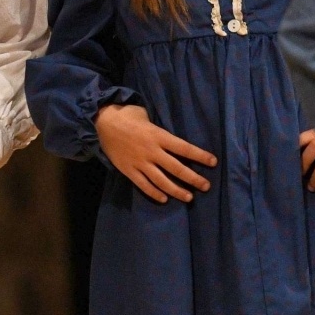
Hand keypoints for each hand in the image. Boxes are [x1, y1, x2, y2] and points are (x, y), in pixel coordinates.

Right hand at [95, 103, 216, 203]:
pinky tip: (164, 199)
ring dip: (177, 190)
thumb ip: (158, 128)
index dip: (200, 156)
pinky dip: (154, 193)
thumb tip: (168, 136)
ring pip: (161, 180)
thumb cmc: (127, 115)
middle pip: (177, 168)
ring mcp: (139, 162)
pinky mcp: (128, 170)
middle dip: (193, 179)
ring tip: (189, 197)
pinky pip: (143, 184)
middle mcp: (151, 151)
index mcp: (158, 136)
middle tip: (206, 186)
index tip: (213, 162)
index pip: (184, 148)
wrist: (101, 123)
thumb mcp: (146, 115)